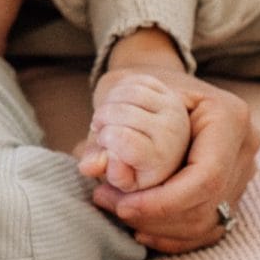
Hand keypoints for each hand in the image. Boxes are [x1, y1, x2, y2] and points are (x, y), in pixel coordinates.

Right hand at [76, 71, 189, 192]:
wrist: (160, 145)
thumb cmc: (137, 165)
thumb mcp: (123, 178)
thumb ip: (105, 173)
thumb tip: (87, 167)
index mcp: (160, 159)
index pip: (126, 141)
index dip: (106, 138)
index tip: (102, 142)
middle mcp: (172, 132)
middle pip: (125, 113)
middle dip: (102, 119)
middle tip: (98, 129)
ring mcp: (172, 108)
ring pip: (131, 92)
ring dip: (108, 102)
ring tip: (104, 117)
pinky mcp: (168, 92)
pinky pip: (136, 81)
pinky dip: (118, 90)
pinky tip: (115, 105)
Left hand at [78, 61, 259, 254]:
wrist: (161, 86)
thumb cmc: (142, 85)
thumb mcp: (122, 94)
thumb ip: (106, 132)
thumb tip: (91, 167)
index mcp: (229, 117)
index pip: (206, 176)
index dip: (165, 201)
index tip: (123, 205)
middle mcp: (244, 148)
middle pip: (208, 204)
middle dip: (155, 216)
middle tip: (108, 203)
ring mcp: (241, 173)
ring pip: (208, 223)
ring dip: (159, 227)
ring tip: (116, 211)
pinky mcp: (230, 193)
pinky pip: (207, 229)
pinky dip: (173, 236)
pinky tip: (139, 231)